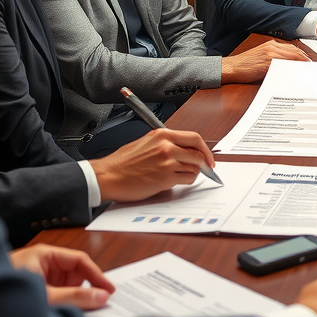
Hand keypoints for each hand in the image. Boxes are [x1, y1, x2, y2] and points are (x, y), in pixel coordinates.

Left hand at [9, 244, 114, 309]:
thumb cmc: (7, 297)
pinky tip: (65, 314)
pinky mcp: (32, 291)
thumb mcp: (48, 298)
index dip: (97, 275)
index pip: (79, 261)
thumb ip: (77, 297)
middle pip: (73, 272)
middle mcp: (40, 263)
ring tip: (79, 312)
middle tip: (98, 305)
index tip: (109, 290)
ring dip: (73, 298)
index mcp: (44, 255)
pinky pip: (55, 294)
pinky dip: (63, 303)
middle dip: (84, 288)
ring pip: (65, 285)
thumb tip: (102, 297)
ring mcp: (36, 277)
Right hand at [91, 128, 213, 201]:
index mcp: (162, 135)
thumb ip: (166, 143)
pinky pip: (187, 179)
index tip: (208, 157)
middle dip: (204, 163)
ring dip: (192, 173)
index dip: (205, 149)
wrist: (108, 176)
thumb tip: (185, 150)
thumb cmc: (123, 162)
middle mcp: (167, 146)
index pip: (194, 138)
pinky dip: (186, 181)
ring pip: (194, 167)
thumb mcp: (146, 143)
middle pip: (198, 153)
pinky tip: (175, 181)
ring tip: (180, 175)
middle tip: (205, 169)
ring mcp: (167, 162)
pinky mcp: (165, 178)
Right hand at [222, 38, 309, 82]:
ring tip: (307, 69)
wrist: (232, 67)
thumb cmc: (246, 64)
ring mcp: (269, 54)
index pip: (291, 48)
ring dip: (300, 63)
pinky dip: (290, 68)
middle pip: (294, 51)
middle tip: (311, 65)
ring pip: (290, 57)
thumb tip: (288, 64)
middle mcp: (271, 47)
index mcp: (270, 44)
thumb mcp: (262, 57)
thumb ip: (275, 57)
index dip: (301, 54)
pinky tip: (295, 73)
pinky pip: (282, 65)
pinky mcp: (266, 63)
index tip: (308, 60)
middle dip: (304, 58)